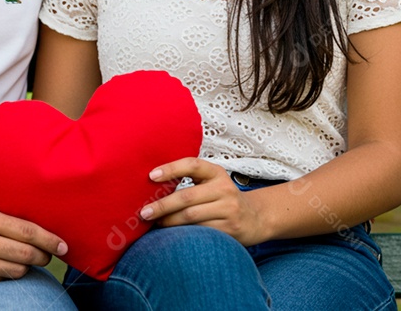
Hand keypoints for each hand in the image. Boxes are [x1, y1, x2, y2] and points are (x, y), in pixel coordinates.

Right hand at [0, 206, 67, 287]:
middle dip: (43, 256)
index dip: (50, 240)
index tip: (63, 246)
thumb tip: (37, 230)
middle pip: (27, 255)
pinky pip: (0, 281)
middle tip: (48, 254)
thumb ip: (6, 220)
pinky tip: (2, 266)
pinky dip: (6, 275)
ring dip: (26, 267)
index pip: (28, 232)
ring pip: (17, 272)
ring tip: (24, 259)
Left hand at [140, 158, 267, 245]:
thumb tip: (152, 184)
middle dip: (162, 205)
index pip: (192, 165)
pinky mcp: (230, 229)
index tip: (151, 176)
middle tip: (144, 213)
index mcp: (216, 172)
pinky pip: (201, 232)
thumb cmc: (223, 198)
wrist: (256, 217)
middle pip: (187, 196)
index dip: (171, 169)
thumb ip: (190, 179)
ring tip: (155, 224)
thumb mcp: (212, 182)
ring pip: (191, 217)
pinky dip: (183, 234)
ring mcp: (228, 209)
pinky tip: (172, 235)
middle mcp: (224, 189)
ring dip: (169, 222)